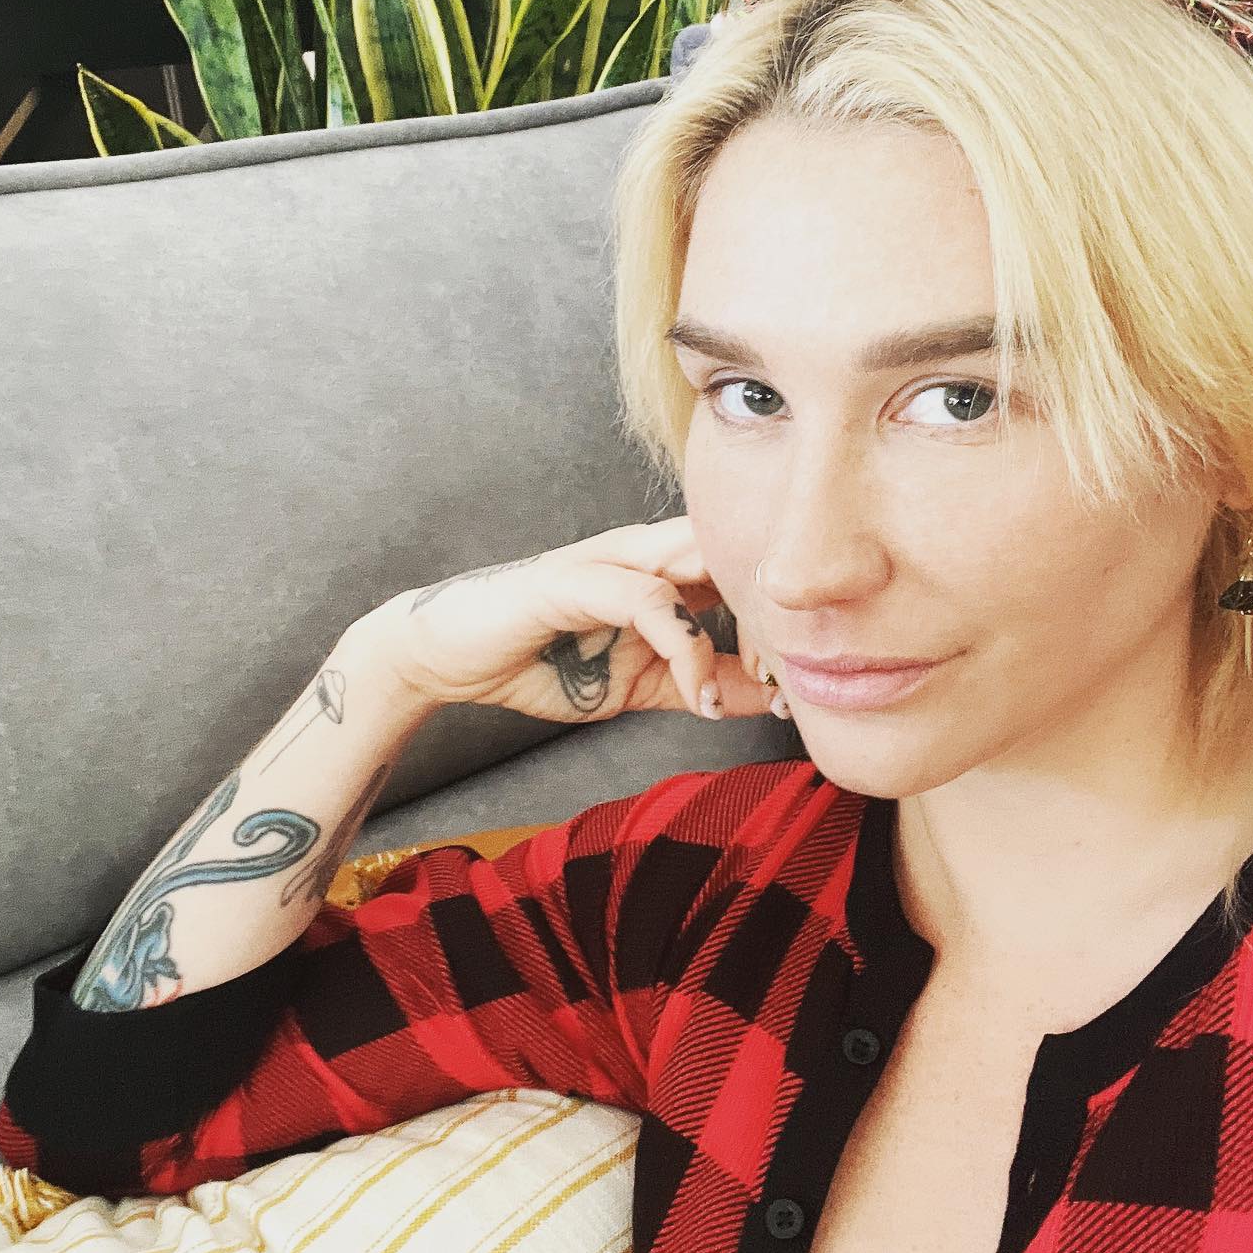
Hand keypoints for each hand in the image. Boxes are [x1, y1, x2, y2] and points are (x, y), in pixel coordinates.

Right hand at [366, 516, 775, 723]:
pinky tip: (697, 694)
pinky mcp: (577, 580)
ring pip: (702, 562)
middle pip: (738, 556)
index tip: (802, 683)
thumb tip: (776, 700)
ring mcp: (611, 560)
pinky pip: (649, 600)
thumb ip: (701, 684)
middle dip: (779, 613)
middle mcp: (644, 552)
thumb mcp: (642, 687)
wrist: (450, 658)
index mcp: (663, 570)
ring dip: (744, 623)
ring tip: (762, 680)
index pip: (746, 574)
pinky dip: (685, 647)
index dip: (784, 623)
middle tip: (797, 675)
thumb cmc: (543, 660)